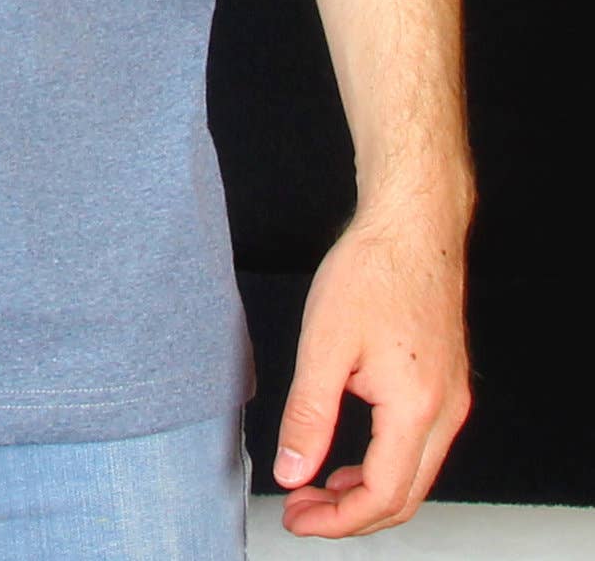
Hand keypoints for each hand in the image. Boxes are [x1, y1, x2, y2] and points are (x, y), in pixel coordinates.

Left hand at [273, 202, 472, 537]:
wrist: (411, 226)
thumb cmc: (372, 271)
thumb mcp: (324, 344)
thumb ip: (309, 416)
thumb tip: (292, 471)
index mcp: (417, 407)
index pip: (382, 496)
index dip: (337, 519)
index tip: (297, 517)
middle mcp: (446, 411)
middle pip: (405, 496)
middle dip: (351, 515)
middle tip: (303, 511)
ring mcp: (453, 398)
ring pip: (416, 475)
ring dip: (369, 491)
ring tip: (319, 488)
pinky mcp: (447, 383)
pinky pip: (421, 446)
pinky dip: (386, 463)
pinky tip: (352, 455)